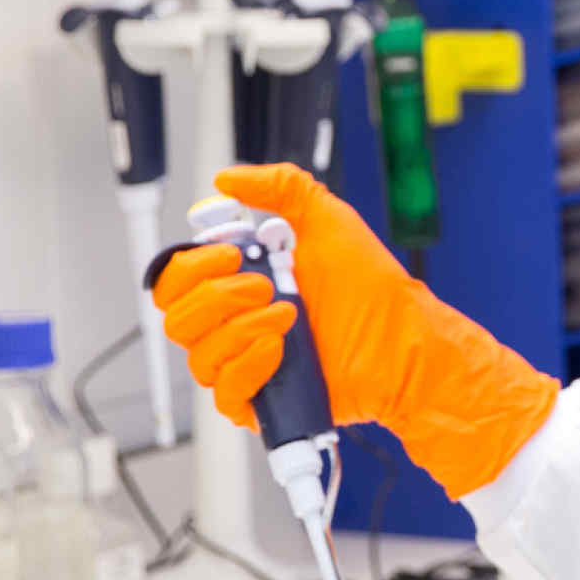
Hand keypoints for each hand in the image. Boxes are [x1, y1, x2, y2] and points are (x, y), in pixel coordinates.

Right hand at [152, 163, 559, 495]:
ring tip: (288, 316)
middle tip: (265, 285)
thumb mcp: (328, 220)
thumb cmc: (371, 288)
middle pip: (177, 317)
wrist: (402, 342)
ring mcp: (246, 363)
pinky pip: (223, 394)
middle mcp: (236, 322)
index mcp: (240, 280)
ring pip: (198, 355)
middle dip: (218, 296)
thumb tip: (228, 178)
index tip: (233, 253)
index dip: (192, 266)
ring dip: (241, 330)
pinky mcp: (260, 401)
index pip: (176, 279)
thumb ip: (280, 188)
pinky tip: (279, 349)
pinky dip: (247, 368)